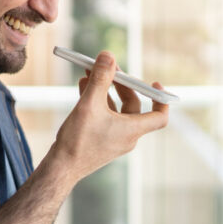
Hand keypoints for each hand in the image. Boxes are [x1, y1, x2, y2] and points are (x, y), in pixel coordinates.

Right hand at [49, 51, 168, 182]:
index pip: (159, 116)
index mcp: (132, 130)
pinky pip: (105, 116)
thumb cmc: (78, 140)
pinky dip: (97, 102)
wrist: (61, 167)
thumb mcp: (90, 104)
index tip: (154, 84)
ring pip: (116, 109)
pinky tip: (83, 87)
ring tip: (89, 74)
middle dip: (121, 85)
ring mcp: (114, 140)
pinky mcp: (101, 141)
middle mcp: (127, 136)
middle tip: (109, 68)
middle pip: (133, 106)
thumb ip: (100, 78)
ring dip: (105, 90)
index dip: (160, 99)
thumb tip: (108, 56)